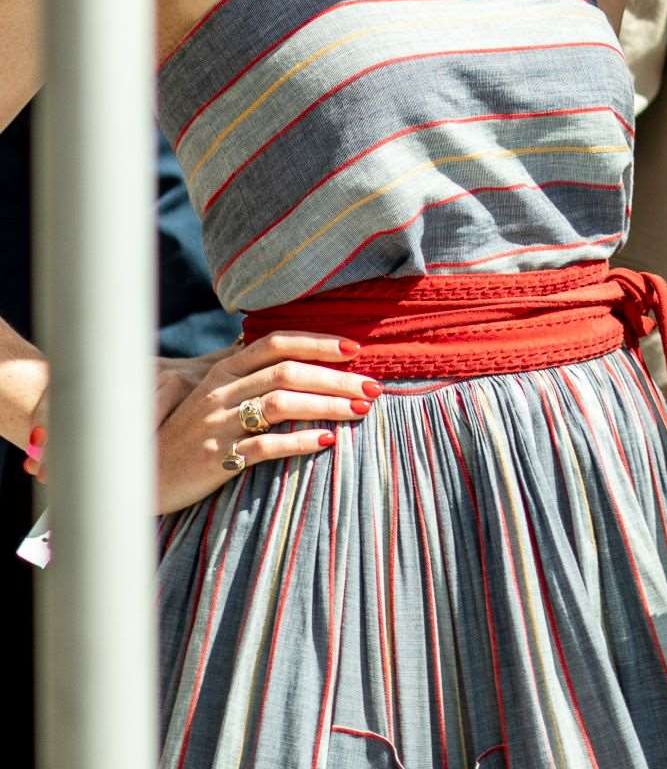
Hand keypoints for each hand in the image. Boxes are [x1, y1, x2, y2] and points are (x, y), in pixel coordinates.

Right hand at [150, 332, 376, 513]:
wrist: (143, 474)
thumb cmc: (188, 433)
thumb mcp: (213, 396)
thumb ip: (247, 374)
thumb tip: (293, 352)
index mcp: (223, 373)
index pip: (275, 344)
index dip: (317, 343)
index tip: (355, 350)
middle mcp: (221, 394)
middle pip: (287, 373)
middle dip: (336, 379)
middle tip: (373, 388)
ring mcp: (218, 425)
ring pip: (280, 405)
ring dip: (327, 406)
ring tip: (361, 411)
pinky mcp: (216, 458)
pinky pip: (264, 447)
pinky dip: (300, 441)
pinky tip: (328, 441)